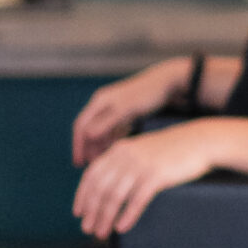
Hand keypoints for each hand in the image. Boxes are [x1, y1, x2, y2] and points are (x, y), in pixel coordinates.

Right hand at [71, 58, 189, 166]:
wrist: (169, 82)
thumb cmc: (148, 94)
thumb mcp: (127, 109)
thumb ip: (107, 121)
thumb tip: (88, 135)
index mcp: (100, 102)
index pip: (81, 126)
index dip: (78, 145)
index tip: (79, 161)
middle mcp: (104, 105)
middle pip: (89, 130)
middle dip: (89, 148)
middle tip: (92, 166)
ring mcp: (114, 109)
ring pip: (101, 131)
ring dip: (100, 146)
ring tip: (103, 161)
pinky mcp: (125, 112)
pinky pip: (113, 129)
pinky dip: (112, 140)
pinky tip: (115, 150)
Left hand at [74, 121, 225, 238]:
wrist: (200, 141)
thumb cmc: (171, 150)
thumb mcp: (142, 150)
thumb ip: (124, 162)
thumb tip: (107, 187)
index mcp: (119, 150)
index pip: (92, 175)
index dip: (83, 196)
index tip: (79, 213)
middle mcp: (126, 156)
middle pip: (101, 188)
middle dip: (92, 211)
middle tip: (88, 229)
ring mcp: (141, 165)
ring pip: (115, 196)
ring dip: (106, 217)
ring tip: (102, 233)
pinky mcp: (157, 175)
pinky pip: (137, 199)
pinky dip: (128, 215)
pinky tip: (122, 227)